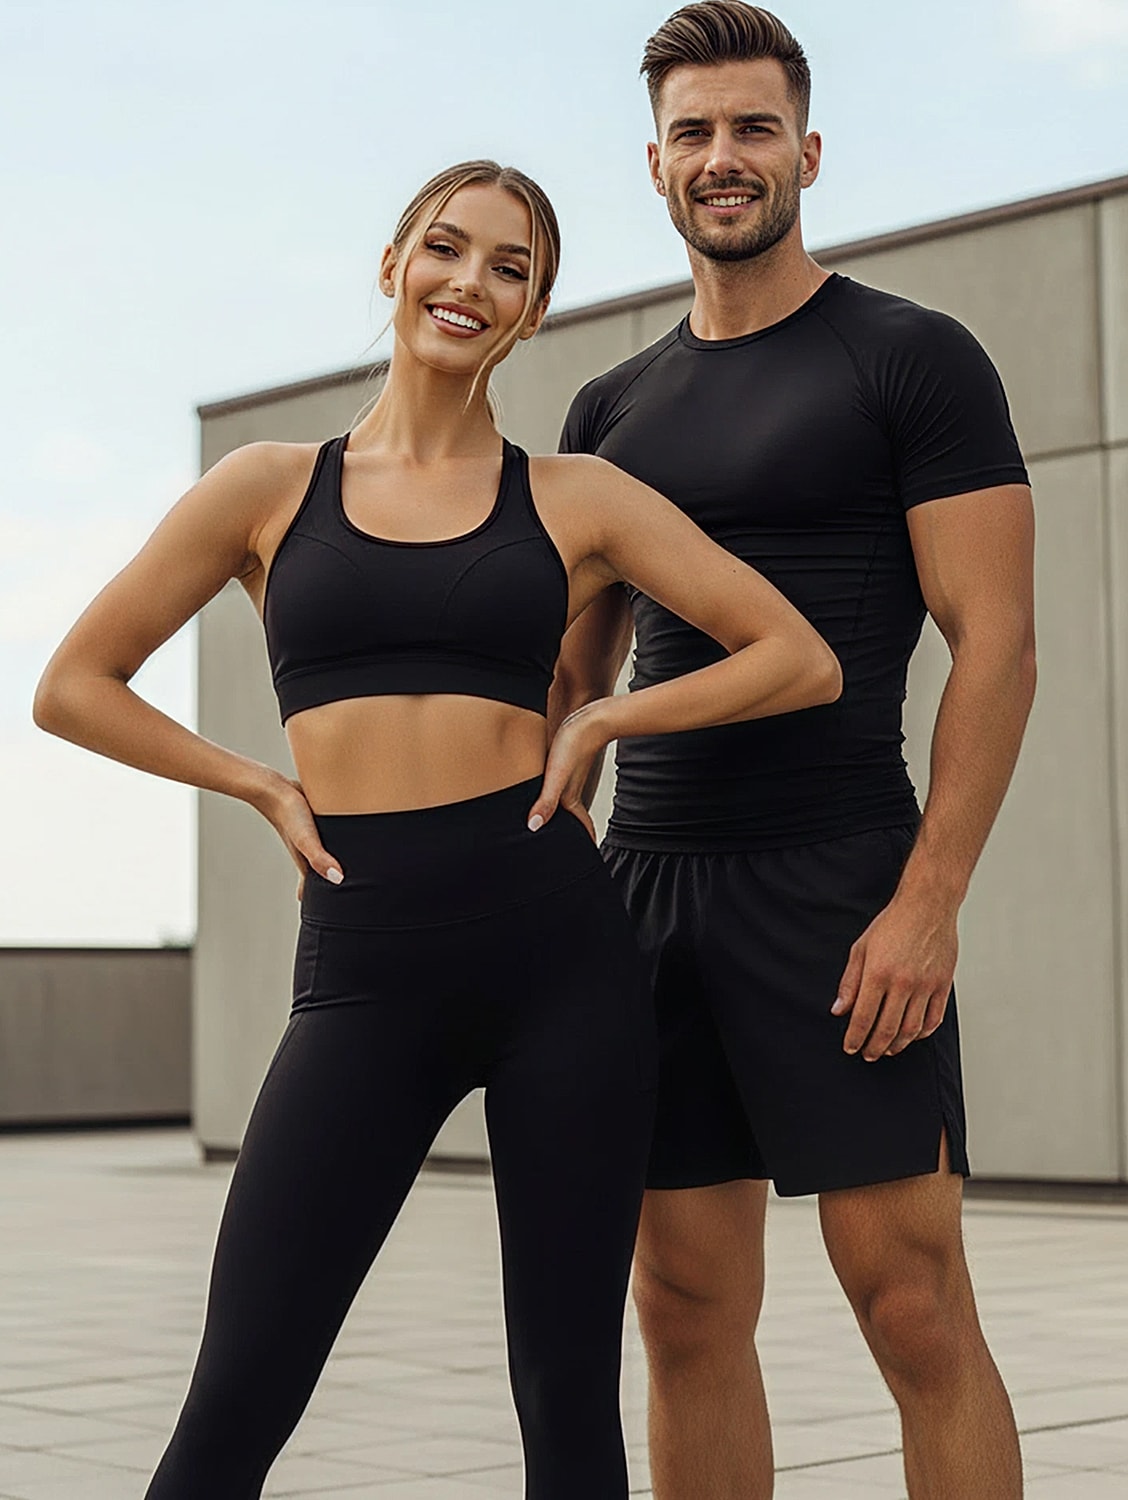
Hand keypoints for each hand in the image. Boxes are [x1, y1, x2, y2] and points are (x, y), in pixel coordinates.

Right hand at [252, 773, 343, 900]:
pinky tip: (349, 845)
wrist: (275, 788)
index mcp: (308, 865)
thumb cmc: (289, 815)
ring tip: (354, 880)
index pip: (316, 893)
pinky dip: (338, 849)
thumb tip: (338, 879)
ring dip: (337, 868)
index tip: (335, 921)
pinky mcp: (321, 827)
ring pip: (328, 861)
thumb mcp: (306, 839)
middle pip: (324, 878)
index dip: (325, 907)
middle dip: (334, 890)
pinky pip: (331, 843)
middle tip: (351, 904)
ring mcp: (315, 842)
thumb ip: (319, 858)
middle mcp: (312, 856)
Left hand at [525, 702, 609, 842]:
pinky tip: (542, 789)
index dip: (584, 842)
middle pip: (572, 817)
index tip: (584, 857)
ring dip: (561, 814)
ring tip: (551, 823)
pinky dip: (553, 794)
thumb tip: (533, 827)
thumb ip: (546, 802)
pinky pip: (557, 785)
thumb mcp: (556, 776)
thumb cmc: (573, 746)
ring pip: (564, 802)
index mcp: (569, 798)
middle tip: (566, 847)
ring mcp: (568, 777)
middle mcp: (570, 790)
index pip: (580, 828)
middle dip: (571, 833)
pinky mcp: (564, 763)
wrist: (590, 719)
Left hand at [831, 891, 957, 1060]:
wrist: (927, 906)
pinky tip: (912, 1036)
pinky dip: (922, 1033)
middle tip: (868, 1054)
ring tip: (888, 1049)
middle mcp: (902, 983)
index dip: (855, 1038)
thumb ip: (850, 983)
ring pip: (911, 1029)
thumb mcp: (861, 949)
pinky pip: (934, 1019)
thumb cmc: (892, 924)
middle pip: (887, 1029)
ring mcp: (925, 986)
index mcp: (878, 974)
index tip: (850, 1047)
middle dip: (874, 1047)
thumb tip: (840, 1010)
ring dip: (897, 1044)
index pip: (863, 1018)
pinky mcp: (943, 985)